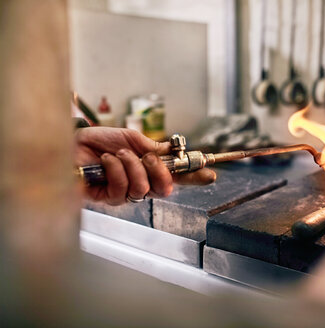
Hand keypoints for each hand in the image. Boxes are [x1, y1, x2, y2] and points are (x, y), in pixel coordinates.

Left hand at [74, 127, 215, 204]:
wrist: (73, 143)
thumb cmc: (101, 141)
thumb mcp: (131, 138)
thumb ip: (152, 147)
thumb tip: (170, 152)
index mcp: (150, 169)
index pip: (177, 176)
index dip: (194, 177)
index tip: (209, 174)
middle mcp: (142, 183)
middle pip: (165, 188)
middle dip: (158, 170)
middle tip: (147, 156)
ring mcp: (126, 193)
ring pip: (143, 188)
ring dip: (132, 165)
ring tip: (119, 154)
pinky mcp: (109, 198)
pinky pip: (122, 188)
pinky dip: (116, 168)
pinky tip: (106, 161)